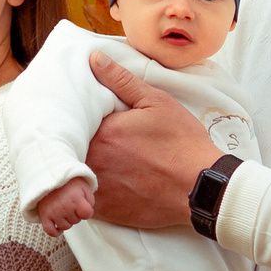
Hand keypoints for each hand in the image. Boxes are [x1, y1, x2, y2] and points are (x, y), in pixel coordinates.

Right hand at [33, 178, 94, 236]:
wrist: (48, 177)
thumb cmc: (67, 182)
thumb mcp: (84, 186)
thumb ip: (90, 199)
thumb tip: (88, 212)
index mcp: (75, 198)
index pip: (87, 214)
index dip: (87, 211)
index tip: (83, 207)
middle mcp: (64, 207)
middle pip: (76, 221)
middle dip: (75, 214)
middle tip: (70, 204)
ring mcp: (53, 212)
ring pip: (65, 227)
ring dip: (66, 221)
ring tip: (64, 210)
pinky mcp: (44, 216)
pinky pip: (50, 231)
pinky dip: (55, 232)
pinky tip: (58, 227)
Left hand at [84, 52, 220, 230]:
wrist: (201, 186)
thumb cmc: (182, 143)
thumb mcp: (156, 102)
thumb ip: (121, 80)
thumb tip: (94, 59)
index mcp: (102, 132)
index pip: (72, 121)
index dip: (76, 119)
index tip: (82, 118)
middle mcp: (93, 161)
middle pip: (69, 149)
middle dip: (75, 144)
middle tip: (91, 141)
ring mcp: (97, 189)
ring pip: (73, 176)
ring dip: (77, 169)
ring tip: (94, 163)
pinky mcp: (105, 211)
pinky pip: (82, 200)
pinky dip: (84, 192)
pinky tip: (99, 184)